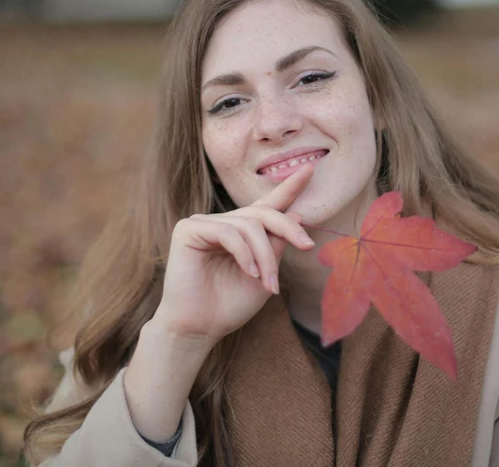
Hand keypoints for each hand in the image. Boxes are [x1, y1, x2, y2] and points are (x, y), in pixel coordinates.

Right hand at [153, 164, 314, 345]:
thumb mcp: (265, 275)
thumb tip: (295, 213)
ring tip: (268, 284)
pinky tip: (249, 272)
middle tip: (307, 245)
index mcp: (242, 234)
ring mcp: (204, 224)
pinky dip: (244, 253)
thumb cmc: (228, 306)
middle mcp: (224, 224)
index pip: (267, 206)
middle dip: (288, 228)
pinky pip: (228, 232)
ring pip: (249, 225)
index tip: (310, 169)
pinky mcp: (188, 230)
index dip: (288, 188)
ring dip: (265, 256)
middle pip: (263, 213)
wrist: (199, 329)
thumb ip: (276, 246)